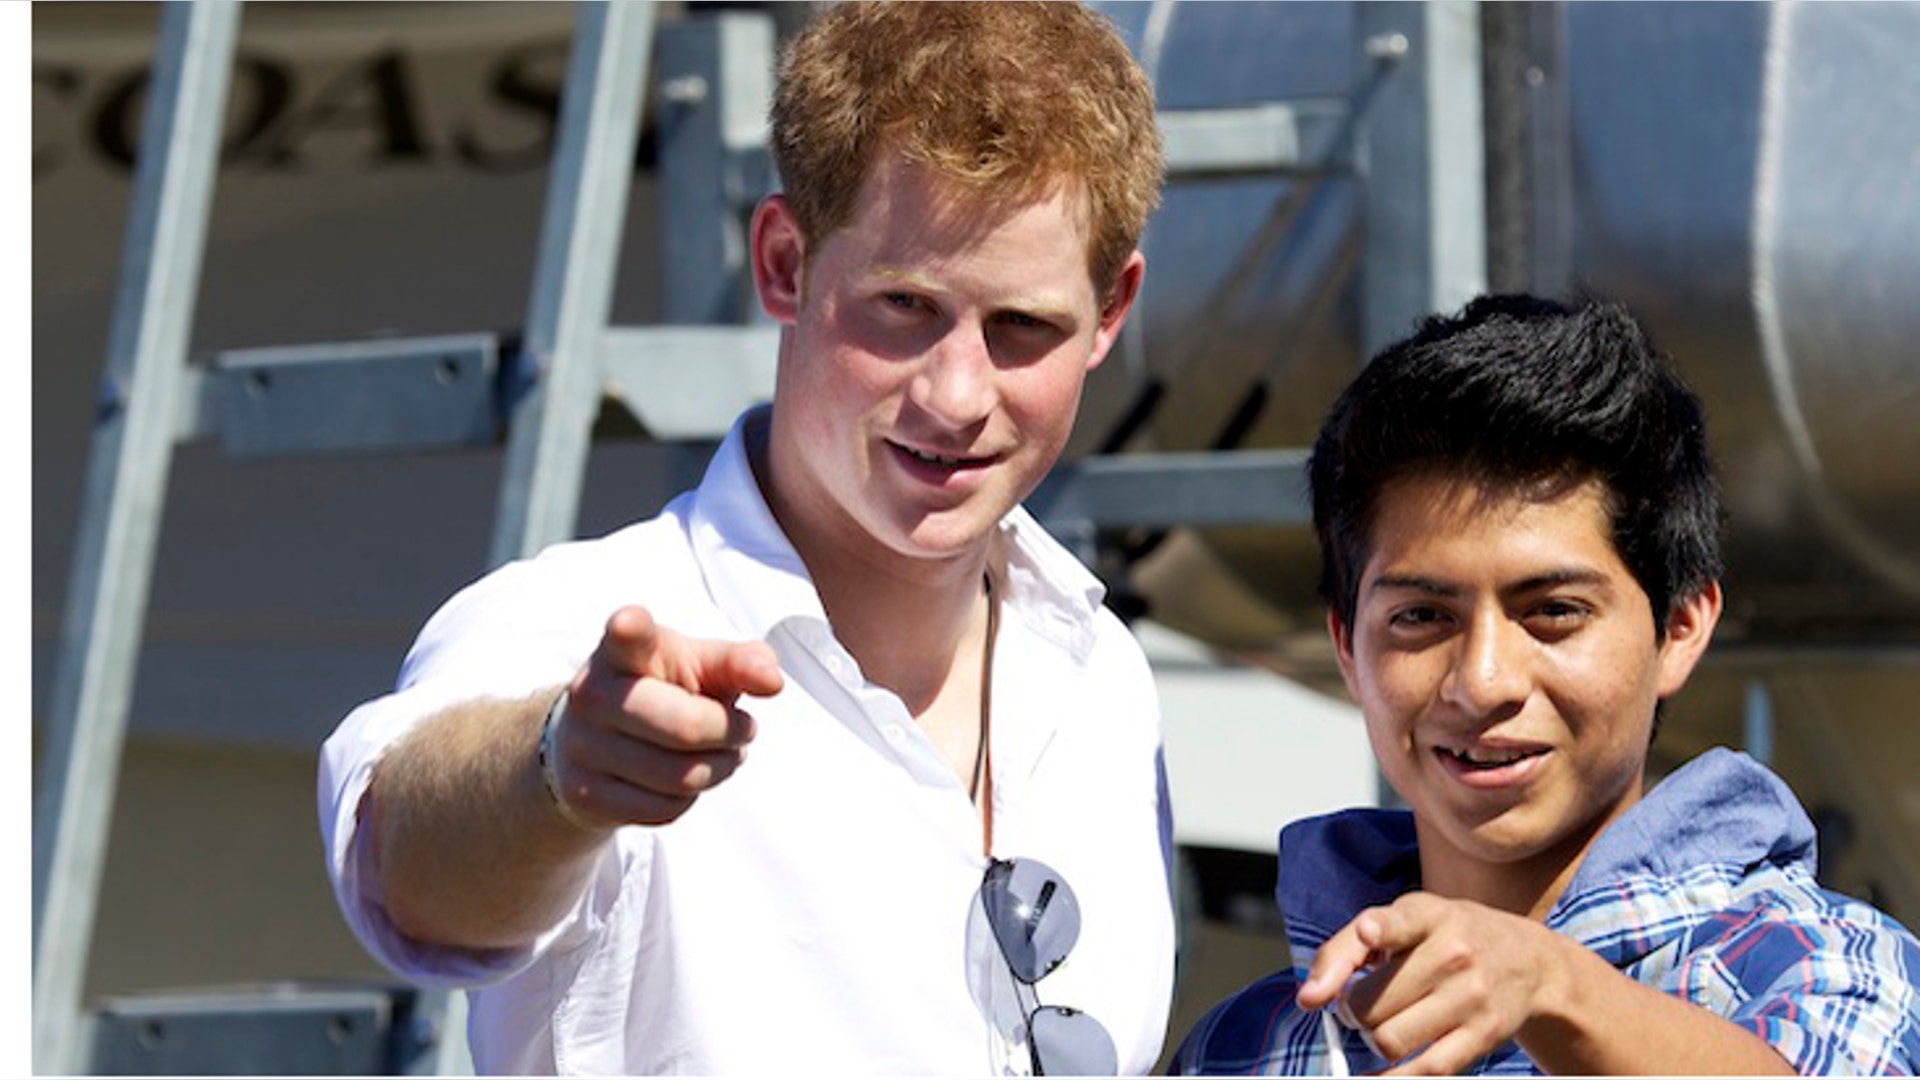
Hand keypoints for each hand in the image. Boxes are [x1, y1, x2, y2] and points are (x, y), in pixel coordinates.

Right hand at [547, 605, 783, 827]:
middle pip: (686, 727)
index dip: (629, 628)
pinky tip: (682, 777)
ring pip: (682, 776)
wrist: (591, 739)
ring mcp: (583, 746)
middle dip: (730, 732)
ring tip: (719, 752)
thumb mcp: (699, 664)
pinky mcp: (585, 793)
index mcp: (622, 651)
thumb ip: (741, 662)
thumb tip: (773, 681)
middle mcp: (593, 694)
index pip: (626, 637)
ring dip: (720, 768)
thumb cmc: (661, 690)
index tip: (628, 623)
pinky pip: (665, 809)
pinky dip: (689, 798)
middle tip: (742, 727)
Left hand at [1296, 892, 1566, 1075]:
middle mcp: (1453, 954)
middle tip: (1358, 1005)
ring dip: (1371, 1040)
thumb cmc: (1446, 936)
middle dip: (1350, 1011)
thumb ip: (1348, 948)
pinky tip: (1379, 1074)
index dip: (1378, 929)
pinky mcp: (1483, 1035)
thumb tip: (1309, 998)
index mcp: (1428, 916)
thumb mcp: (1405, 919)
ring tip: (1380, 1025)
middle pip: (1370, 1003)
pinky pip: (1425, 1071)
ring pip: (1389, 1040)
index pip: (1400, 921)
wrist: (1528, 961)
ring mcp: (1471, 997)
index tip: (1367, 933)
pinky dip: (1391, 1079)